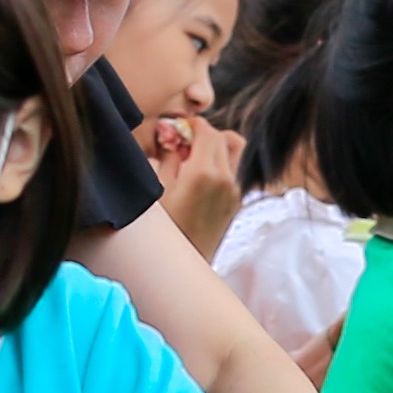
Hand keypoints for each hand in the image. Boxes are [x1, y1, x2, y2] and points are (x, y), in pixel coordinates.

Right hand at [143, 110, 246, 260]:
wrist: (180, 268)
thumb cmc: (162, 230)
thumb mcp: (156, 189)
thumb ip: (169, 157)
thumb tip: (172, 135)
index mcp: (205, 173)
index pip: (209, 131)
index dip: (193, 124)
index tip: (178, 127)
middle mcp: (226, 180)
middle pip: (227, 138)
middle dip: (205, 134)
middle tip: (182, 141)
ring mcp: (235, 193)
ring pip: (235, 154)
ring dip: (216, 148)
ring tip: (190, 159)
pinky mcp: (236, 204)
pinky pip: (232, 173)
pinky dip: (219, 165)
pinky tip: (195, 177)